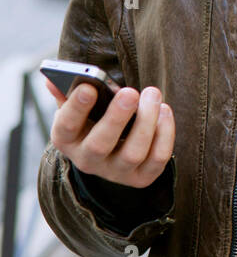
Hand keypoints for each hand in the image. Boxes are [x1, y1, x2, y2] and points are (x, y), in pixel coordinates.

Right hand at [45, 78, 174, 189]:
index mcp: (67, 140)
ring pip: (133, 153)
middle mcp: (88, 161)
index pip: (66, 127)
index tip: (88, 87)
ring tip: (152, 94)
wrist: (109, 153)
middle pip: (100, 145)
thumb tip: (52, 78)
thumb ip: (66, 92)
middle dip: (116, 117)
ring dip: (146, 122)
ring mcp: (116, 172)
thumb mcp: (75, 108)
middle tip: (130, 92)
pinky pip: (157, 158)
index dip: (76, 108)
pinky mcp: (141, 177)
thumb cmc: (91, 120)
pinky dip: (164, 134)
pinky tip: (164, 110)